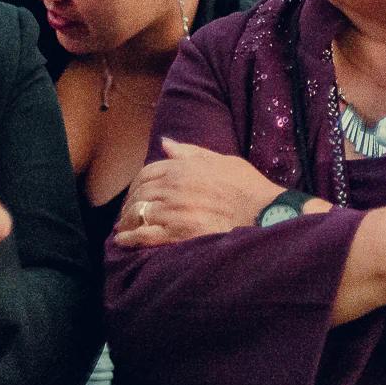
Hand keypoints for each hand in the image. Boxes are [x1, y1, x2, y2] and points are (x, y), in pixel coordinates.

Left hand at [113, 138, 285, 246]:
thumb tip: (166, 143)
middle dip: (129, 204)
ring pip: (137, 214)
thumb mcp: (221, 159)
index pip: (146, 173)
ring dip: (126, 221)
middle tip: (127, 214)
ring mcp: (174, 211)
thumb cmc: (247, 186)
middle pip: (139, 194)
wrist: (263, 212)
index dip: (137, 185)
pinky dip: (129, 238)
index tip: (136, 194)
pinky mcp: (178, 234)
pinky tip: (122, 241)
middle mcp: (173, 187)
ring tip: (123, 228)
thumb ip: (190, 152)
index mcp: (182, 168)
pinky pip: (144, 235)